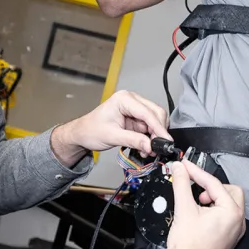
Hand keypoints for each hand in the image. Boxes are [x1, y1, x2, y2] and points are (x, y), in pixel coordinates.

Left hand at [50, 90, 167, 165]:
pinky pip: (149, 126)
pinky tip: (145, 147)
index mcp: (124, 99)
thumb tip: (150, 146)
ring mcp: (134, 108)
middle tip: (157, 147)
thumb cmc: (91, 130)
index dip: (158, 127)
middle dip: (158, 131)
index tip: (165, 140)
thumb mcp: (112, 136)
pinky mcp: (135, 118)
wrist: (82, 134)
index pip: (147, 112)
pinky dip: (150, 137)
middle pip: (155, 113)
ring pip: (155, 120)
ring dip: (154, 136)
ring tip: (148, 150)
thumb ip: (133, 140)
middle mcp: (131, 100)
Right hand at [161, 160, 245, 248]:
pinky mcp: (228, 239)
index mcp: (232, 212)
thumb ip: (181, 184)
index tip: (185, 166)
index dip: (196, 172)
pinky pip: (226, 217)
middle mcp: (238, 222)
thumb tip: (179, 169)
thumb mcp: (183, 209)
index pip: (214, 184)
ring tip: (196, 204)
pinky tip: (199, 215)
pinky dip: (214, 210)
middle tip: (195, 189)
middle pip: (229, 191)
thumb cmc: (189, 248)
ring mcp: (234, 232)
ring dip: (213, 199)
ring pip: (228, 204)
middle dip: (211, 187)